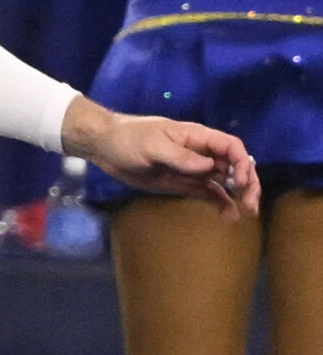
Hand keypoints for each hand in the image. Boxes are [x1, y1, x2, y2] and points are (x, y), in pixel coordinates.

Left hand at [63, 101, 258, 218]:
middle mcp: (201, 153)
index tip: (240, 182)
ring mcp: (193, 169)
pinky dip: (219, 203)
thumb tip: (209, 167)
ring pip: (224, 182)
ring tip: (245, 214)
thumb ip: (181, 157)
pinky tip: (229, 217)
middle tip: (250, 204)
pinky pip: (207, 193)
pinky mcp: (183, 183)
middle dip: (247, 184)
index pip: (231, 147)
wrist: (105, 147)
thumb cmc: (129, 138)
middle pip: (234, 166)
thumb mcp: (153, 145)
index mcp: (198, 137)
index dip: (242, 163)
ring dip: (237, 196)